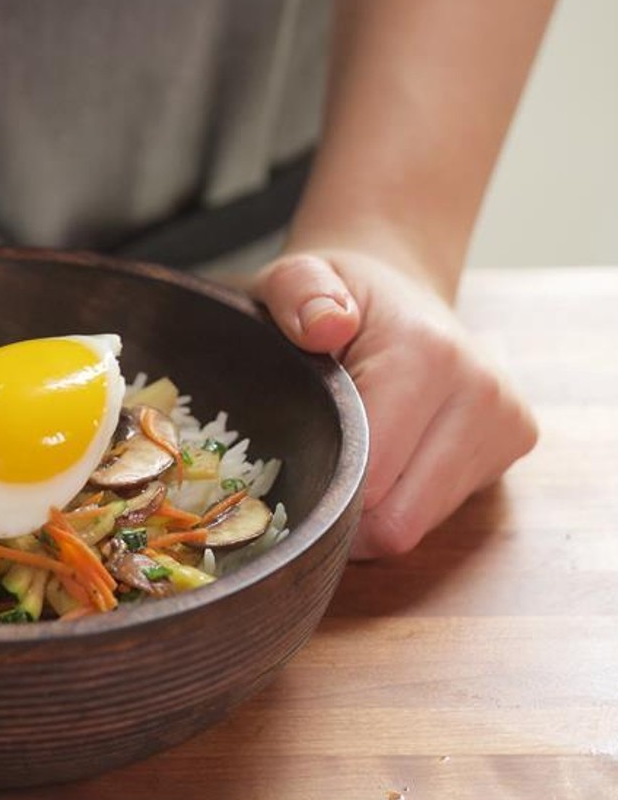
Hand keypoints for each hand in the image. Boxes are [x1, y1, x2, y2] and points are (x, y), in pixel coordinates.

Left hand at [251, 250, 537, 557]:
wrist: (395, 285)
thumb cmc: (335, 294)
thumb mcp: (296, 275)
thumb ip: (298, 293)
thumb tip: (326, 326)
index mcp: (427, 355)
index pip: (370, 481)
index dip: (319, 493)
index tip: (286, 473)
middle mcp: (482, 393)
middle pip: (399, 520)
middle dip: (345, 515)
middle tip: (309, 473)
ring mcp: (506, 423)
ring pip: (419, 524)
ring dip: (374, 510)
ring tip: (347, 456)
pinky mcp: (513, 443)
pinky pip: (440, 512)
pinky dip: (402, 500)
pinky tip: (384, 457)